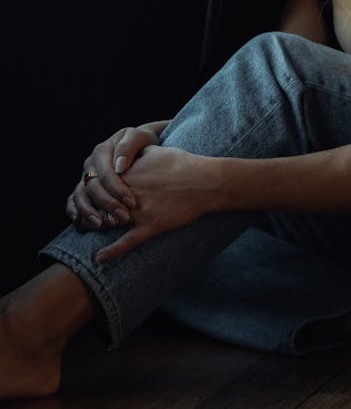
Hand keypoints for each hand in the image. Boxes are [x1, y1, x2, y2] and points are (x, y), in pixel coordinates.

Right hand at [68, 121, 169, 230]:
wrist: (139, 145)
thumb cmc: (141, 142)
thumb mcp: (138, 137)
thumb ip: (128, 146)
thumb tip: (119, 166)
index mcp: (101, 151)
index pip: (106, 174)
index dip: (117, 190)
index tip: (132, 203)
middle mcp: (90, 165)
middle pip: (93, 187)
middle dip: (107, 204)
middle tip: (124, 218)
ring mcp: (85, 177)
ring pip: (80, 195)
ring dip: (88, 212)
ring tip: (101, 225)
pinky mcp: (84, 188)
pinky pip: (73, 200)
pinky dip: (74, 211)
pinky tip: (80, 222)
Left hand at [95, 145, 218, 263]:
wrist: (204, 181)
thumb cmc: (183, 164)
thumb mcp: (155, 150)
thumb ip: (136, 153)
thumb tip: (126, 155)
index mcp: (128, 173)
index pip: (99, 184)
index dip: (93, 191)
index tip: (90, 195)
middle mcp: (129, 192)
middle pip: (99, 204)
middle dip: (91, 210)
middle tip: (87, 215)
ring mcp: (139, 210)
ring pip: (109, 221)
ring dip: (97, 227)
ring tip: (89, 230)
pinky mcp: (150, 225)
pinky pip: (127, 241)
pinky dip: (112, 252)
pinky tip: (100, 258)